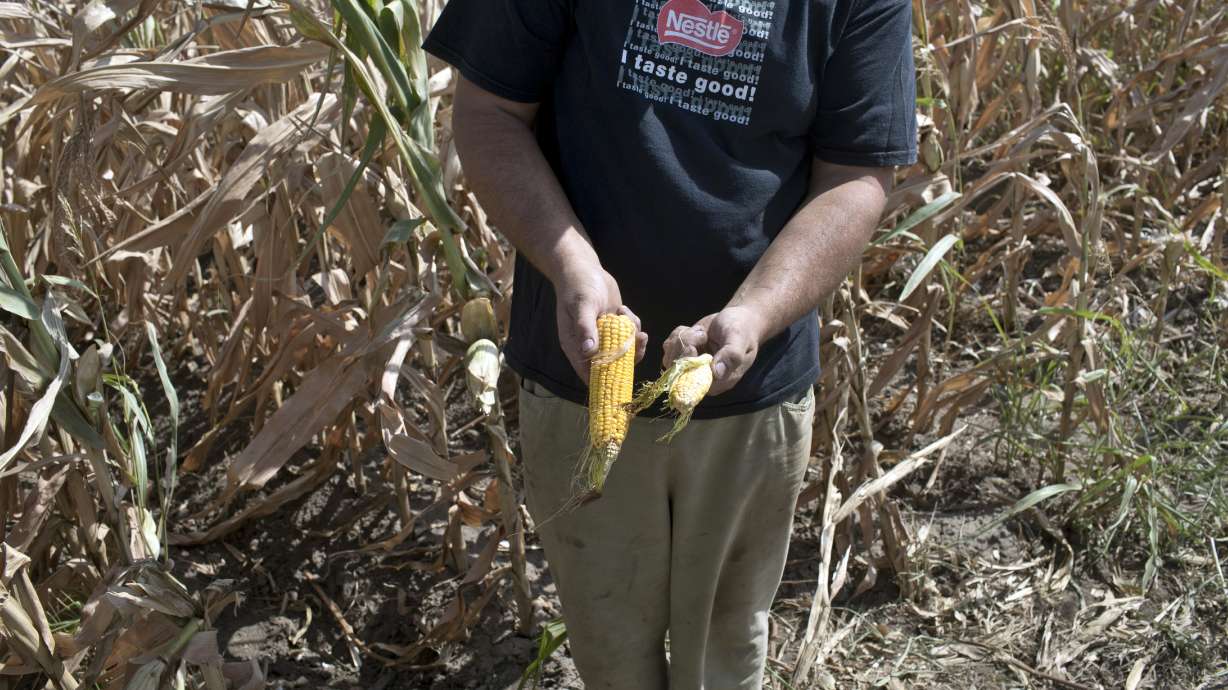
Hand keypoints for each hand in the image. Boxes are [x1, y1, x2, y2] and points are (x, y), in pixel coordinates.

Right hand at [553, 264, 647, 382]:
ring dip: (633, 339)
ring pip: (624, 350)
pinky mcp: (614, 326)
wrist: (584, 268)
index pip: (589, 372)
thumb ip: (585, 328)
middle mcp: (590, 344)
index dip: (604, 379)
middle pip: (611, 364)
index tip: (622, 376)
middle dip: (628, 357)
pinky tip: (624, 310)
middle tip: (638, 340)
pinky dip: (632, 326)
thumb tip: (588, 351)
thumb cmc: (577, 286)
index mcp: (576, 345)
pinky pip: (628, 335)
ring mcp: (604, 336)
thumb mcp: (582, 305)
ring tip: (630, 320)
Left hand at [662, 306, 765, 395]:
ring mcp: (691, 367)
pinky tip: (694, 331)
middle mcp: (701, 378)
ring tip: (701, 332)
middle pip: (676, 371)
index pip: (691, 383)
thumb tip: (717, 373)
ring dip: (682, 339)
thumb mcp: (739, 339)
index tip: (694, 347)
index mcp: (718, 382)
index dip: (687, 365)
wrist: (738, 319)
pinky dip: (679, 334)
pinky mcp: (683, 355)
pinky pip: (669, 347)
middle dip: (684, 347)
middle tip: (701, 334)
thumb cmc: (742, 329)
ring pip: (669, 357)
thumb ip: (731, 355)